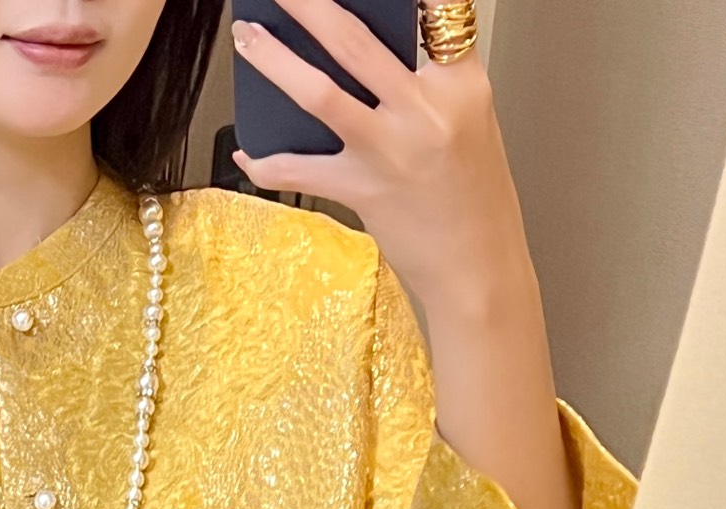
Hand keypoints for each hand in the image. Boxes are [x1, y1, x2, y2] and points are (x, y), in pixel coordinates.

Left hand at [231, 0, 529, 314]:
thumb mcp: (468, 121)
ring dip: (274, 61)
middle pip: (355, 40)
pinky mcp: (364, 190)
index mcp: (460, 83)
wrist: (478, 266)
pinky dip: (266, 162)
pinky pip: (300, 170)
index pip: (433, 10)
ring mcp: (392, 150)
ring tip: (248, 38)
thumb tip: (362, 53)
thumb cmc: (471, 196)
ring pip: (321, 92)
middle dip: (306, 6)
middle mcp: (426, 109)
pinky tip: (247, 151)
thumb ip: (427, 81)